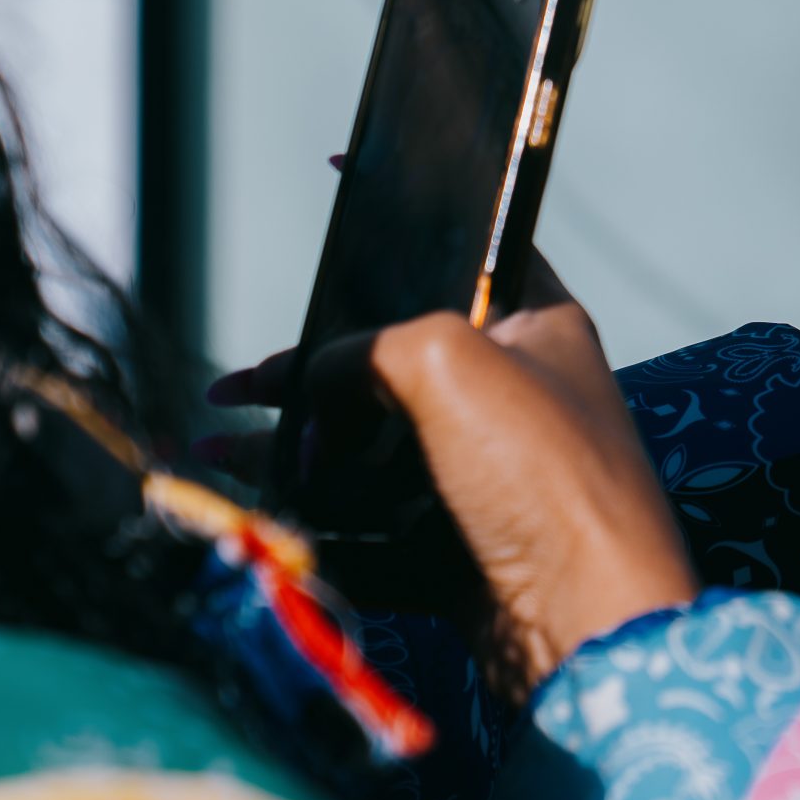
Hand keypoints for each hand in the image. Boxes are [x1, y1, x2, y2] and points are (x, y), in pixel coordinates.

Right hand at [205, 258, 696, 696]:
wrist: (585, 626)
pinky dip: (312, 515)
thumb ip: (371, 347)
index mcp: (540, 327)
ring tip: (214, 446)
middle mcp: (517, 393)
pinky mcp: (458, 547)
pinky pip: (369, 521)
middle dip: (312, 370)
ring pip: (372, 445)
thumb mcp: (451, 363)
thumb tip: (316, 387)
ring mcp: (487, 474)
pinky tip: (252, 508)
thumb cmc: (546, 477)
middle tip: (241, 385)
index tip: (349, 173)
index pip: (470, 245)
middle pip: (397, 361)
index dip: (409, 214)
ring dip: (294, 446)